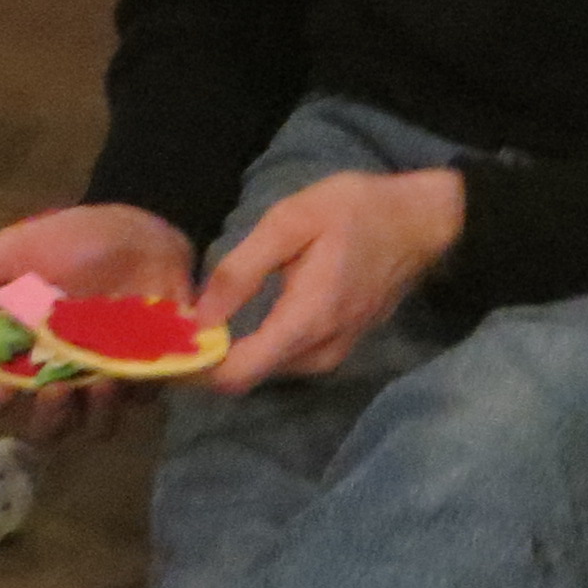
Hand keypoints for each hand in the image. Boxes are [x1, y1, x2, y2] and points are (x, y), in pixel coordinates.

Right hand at [0, 205, 193, 444]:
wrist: (138, 227)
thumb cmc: (72, 241)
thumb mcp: (16, 253)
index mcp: (27, 352)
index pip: (4, 395)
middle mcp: (64, 373)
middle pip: (48, 427)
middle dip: (46, 421)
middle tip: (52, 392)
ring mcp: (106, 377)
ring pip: (94, 426)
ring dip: (91, 415)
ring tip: (99, 385)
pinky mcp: (147, 374)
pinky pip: (139, 405)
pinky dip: (132, 397)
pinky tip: (126, 373)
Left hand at [193, 168, 465, 392]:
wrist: (421, 222)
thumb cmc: (355, 212)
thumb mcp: (290, 222)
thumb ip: (242, 270)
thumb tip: (199, 317)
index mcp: (305, 321)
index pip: (238, 375)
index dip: (195, 367)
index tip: (166, 343)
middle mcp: (320, 352)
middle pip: (247, 374)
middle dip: (209, 354)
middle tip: (175, 321)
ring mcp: (333, 354)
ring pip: (265, 367)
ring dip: (232, 348)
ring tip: (203, 312)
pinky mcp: (338, 348)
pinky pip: (285, 357)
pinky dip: (257, 343)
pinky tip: (238, 315)